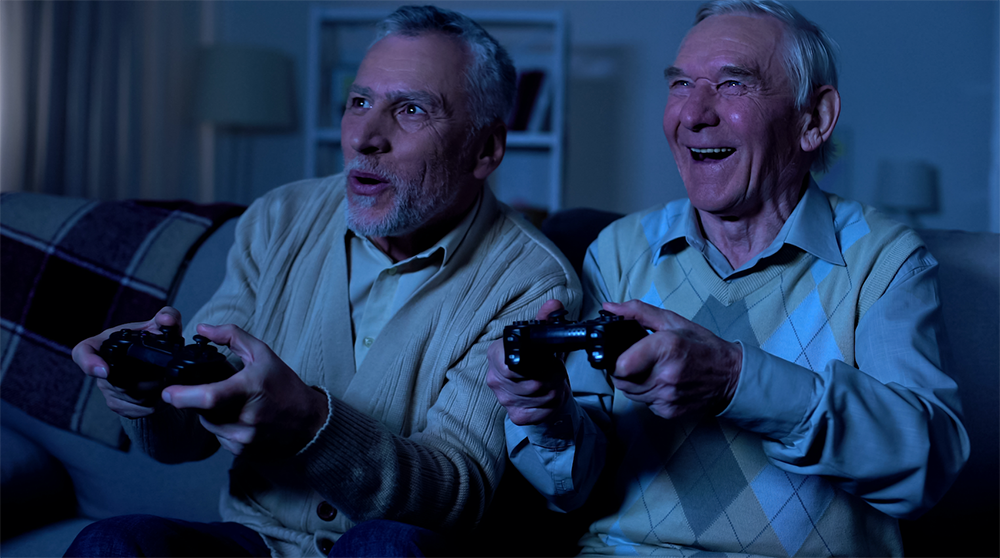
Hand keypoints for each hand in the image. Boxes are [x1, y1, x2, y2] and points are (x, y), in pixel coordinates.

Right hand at [72, 307, 182, 418]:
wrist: (154, 362)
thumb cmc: (149, 339)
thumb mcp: (159, 326)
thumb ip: (166, 317)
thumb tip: (167, 319)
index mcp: (103, 344)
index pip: (82, 352)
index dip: (89, 362)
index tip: (105, 371)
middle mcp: (101, 368)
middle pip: (116, 382)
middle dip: (143, 381)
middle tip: (163, 376)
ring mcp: (107, 389)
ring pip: (128, 398)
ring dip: (150, 393)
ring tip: (165, 383)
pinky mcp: (117, 405)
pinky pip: (134, 410)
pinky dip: (151, 405)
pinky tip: (160, 396)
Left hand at [162, 323, 328, 458]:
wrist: (308, 422)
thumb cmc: (285, 386)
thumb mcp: (263, 354)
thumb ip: (231, 336)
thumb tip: (202, 329)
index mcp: (249, 388)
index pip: (208, 397)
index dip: (183, 396)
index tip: (168, 391)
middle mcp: (245, 417)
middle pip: (202, 410)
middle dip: (200, 400)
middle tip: (216, 391)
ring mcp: (243, 437)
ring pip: (208, 424)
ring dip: (211, 414)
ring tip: (234, 404)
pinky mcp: (241, 450)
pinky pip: (218, 437)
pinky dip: (223, 427)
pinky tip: (241, 419)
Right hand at [486, 299, 571, 425]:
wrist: (541, 387)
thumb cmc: (539, 362)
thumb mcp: (541, 340)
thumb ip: (546, 321)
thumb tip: (555, 305)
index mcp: (496, 355)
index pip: (508, 365)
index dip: (533, 366)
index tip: (546, 362)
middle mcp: (495, 379)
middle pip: (531, 383)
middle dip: (552, 376)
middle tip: (556, 371)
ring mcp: (504, 400)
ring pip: (540, 397)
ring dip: (554, 390)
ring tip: (554, 382)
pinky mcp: (516, 416)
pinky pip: (540, 412)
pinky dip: (552, 405)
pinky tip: (550, 397)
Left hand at [605, 300, 741, 418]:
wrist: (730, 375)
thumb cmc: (702, 346)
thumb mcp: (672, 321)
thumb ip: (637, 312)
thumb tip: (609, 308)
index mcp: (666, 347)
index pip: (620, 364)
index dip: (616, 359)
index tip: (622, 354)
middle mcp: (665, 374)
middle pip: (621, 380)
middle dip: (623, 370)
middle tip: (638, 361)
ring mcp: (667, 396)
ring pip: (630, 393)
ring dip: (634, 383)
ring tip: (651, 371)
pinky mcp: (669, 411)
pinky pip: (645, 404)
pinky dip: (648, 394)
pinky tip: (661, 384)